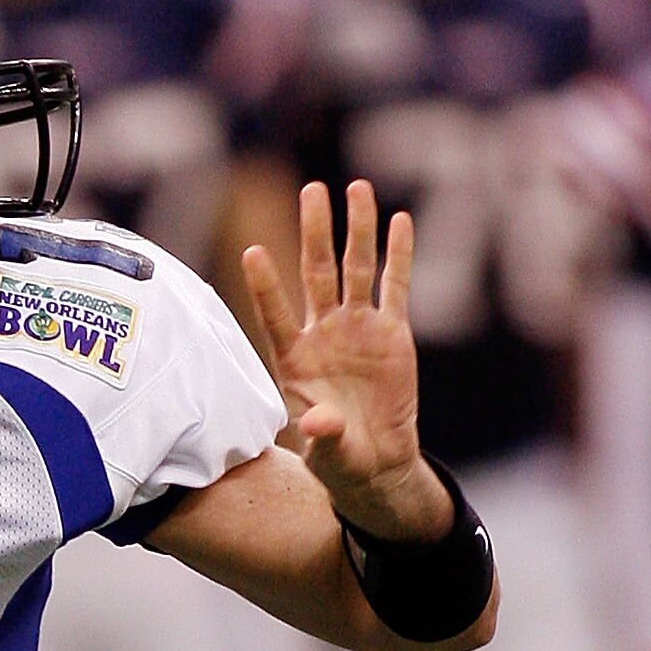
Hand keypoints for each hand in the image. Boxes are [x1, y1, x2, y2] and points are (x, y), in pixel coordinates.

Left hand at [243, 179, 452, 542]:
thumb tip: (318, 424)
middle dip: (314, 232)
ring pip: (356, 270)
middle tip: (312, 191)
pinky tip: (399, 221)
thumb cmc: (338, 458)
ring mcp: (358, 330)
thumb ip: (321, 436)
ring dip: (356, 230)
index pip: (274, 315)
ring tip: (355, 187)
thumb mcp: (327, 454)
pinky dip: (399, 255)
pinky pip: (396, 287)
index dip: (266, 286)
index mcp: (294, 360)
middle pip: (317, 274)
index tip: (251, 253)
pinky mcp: (392, 334)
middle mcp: (323, 335)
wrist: (376, 463)